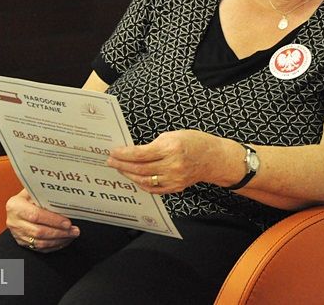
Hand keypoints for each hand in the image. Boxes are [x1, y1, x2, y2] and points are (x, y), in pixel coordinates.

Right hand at [5, 188, 79, 252]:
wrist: (17, 205)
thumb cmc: (29, 195)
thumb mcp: (34, 190)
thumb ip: (46, 195)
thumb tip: (65, 198)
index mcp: (16, 206)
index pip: (36, 215)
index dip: (53, 220)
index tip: (67, 223)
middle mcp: (14, 221)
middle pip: (39, 231)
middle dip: (60, 232)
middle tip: (74, 230)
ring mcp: (17, 233)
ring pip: (40, 242)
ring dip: (59, 240)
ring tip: (72, 235)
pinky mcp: (22, 242)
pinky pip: (39, 248)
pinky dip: (54, 245)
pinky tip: (64, 240)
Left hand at [107, 129, 231, 193]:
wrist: (213, 158)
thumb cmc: (194, 142)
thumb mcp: (174, 135)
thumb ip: (154, 144)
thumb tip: (134, 152)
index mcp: (170, 148)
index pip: (140, 154)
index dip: (124, 154)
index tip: (113, 152)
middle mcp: (172, 165)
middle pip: (139, 168)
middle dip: (121, 165)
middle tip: (110, 161)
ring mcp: (174, 178)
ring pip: (144, 180)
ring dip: (129, 175)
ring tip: (120, 169)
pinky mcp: (176, 187)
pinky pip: (154, 189)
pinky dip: (141, 184)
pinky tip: (134, 178)